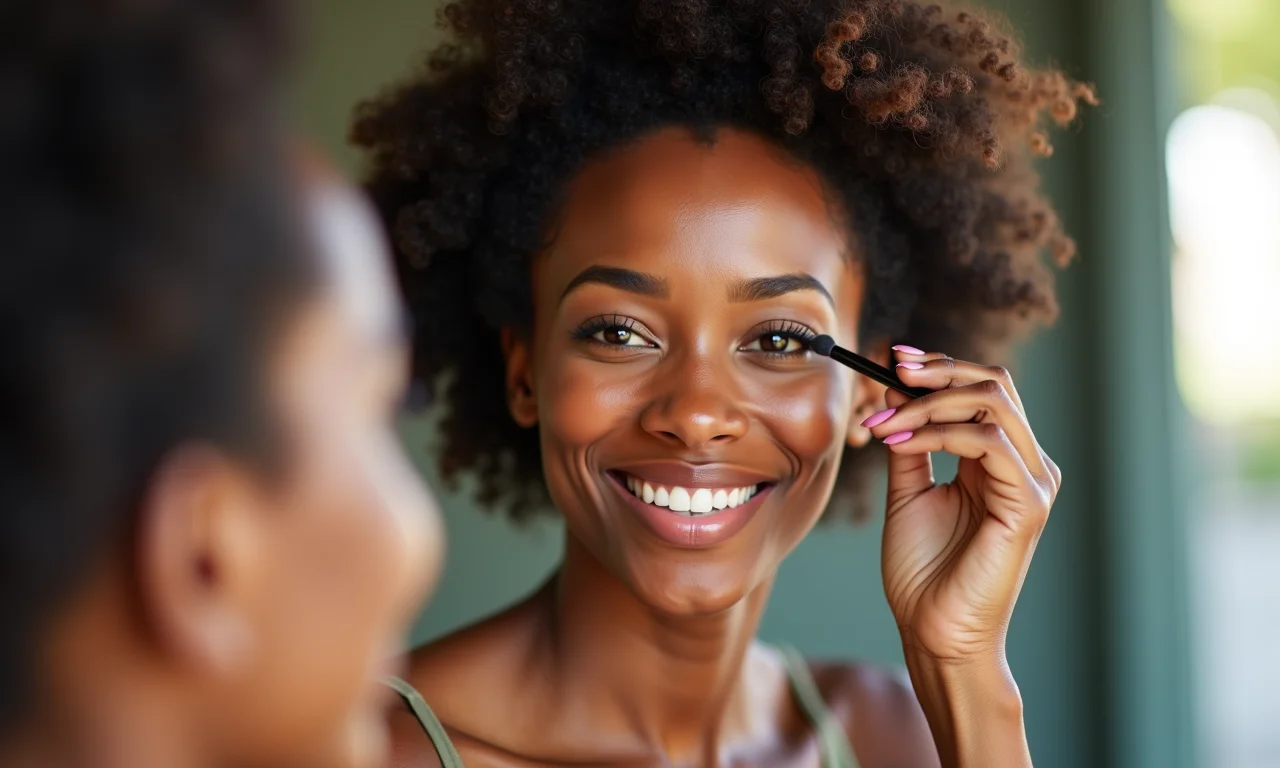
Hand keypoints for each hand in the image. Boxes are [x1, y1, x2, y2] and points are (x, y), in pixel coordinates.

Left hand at [864, 347, 1061, 663]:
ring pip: (995, 402)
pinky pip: (990, 442)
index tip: (894, 358)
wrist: (932, 629)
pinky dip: (941, 431)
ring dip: (932, 400)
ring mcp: (1032, 483)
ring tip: (888, 419)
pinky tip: (903, 439)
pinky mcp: (1028, 504)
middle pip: (995, 383)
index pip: (983, 389)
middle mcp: (1023, 465)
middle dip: (940, 369)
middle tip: (894, 370)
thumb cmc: (923, 570)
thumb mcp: (909, 490)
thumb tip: (897, 389)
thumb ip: (910, 441)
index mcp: (999, 460)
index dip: (941, 366)